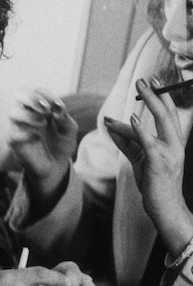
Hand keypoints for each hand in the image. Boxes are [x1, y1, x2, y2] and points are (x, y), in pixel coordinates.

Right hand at [7, 90, 76, 201]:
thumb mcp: (69, 130)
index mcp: (39, 107)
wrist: (56, 166)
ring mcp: (19, 128)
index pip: (37, 91)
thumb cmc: (61, 144)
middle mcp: (27, 114)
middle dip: (31, 98)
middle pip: (19, 94)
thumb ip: (64, 117)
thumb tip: (57, 106)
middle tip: (45, 108)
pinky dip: (25, 134)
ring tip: (43, 123)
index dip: (46, 95)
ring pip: (13, 113)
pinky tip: (37, 138)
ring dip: (29, 115)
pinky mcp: (15, 144)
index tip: (57, 106)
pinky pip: (13, 135)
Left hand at [103, 77, 192, 247]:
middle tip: (145, 78)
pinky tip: (134, 119)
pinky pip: (149, 143)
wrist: (164, 207)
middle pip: (169, 112)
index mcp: (172, 142)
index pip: (170, 114)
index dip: (163, 96)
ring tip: (141, 88)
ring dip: (151, 102)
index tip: (154, 80)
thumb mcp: (139, 159)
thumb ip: (126, 142)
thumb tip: (111, 126)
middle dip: (158, 93)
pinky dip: (141, 130)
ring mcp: (169, 153)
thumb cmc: (153, 183)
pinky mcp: (158, 163)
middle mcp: (175, 144)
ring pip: (162, 121)